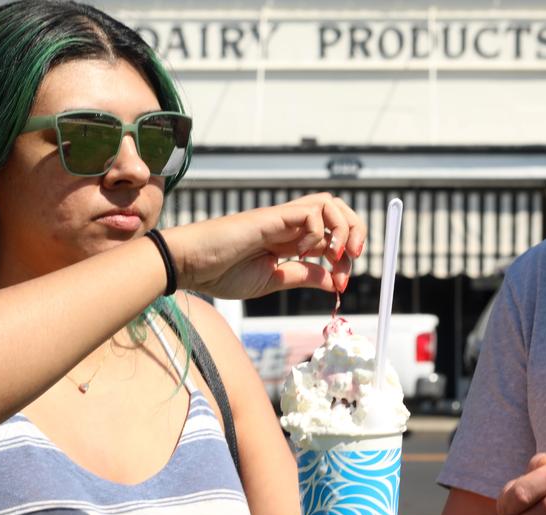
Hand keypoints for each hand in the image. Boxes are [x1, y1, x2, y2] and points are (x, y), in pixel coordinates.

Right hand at [164, 192, 365, 299]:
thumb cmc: (221, 272)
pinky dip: (318, 232)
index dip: (346, 253)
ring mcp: (281, 218)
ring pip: (328, 203)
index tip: (342, 281)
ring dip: (343, 228)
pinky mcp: (271, 217)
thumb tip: (333, 281)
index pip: (332, 231)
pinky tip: (302, 251)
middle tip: (352, 258)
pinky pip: (310, 212)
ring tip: (335, 255)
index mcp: (289, 238)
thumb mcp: (273, 280)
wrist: (189, 265)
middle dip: (355, 230)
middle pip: (337, 209)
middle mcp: (289, 224)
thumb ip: (303, 276)